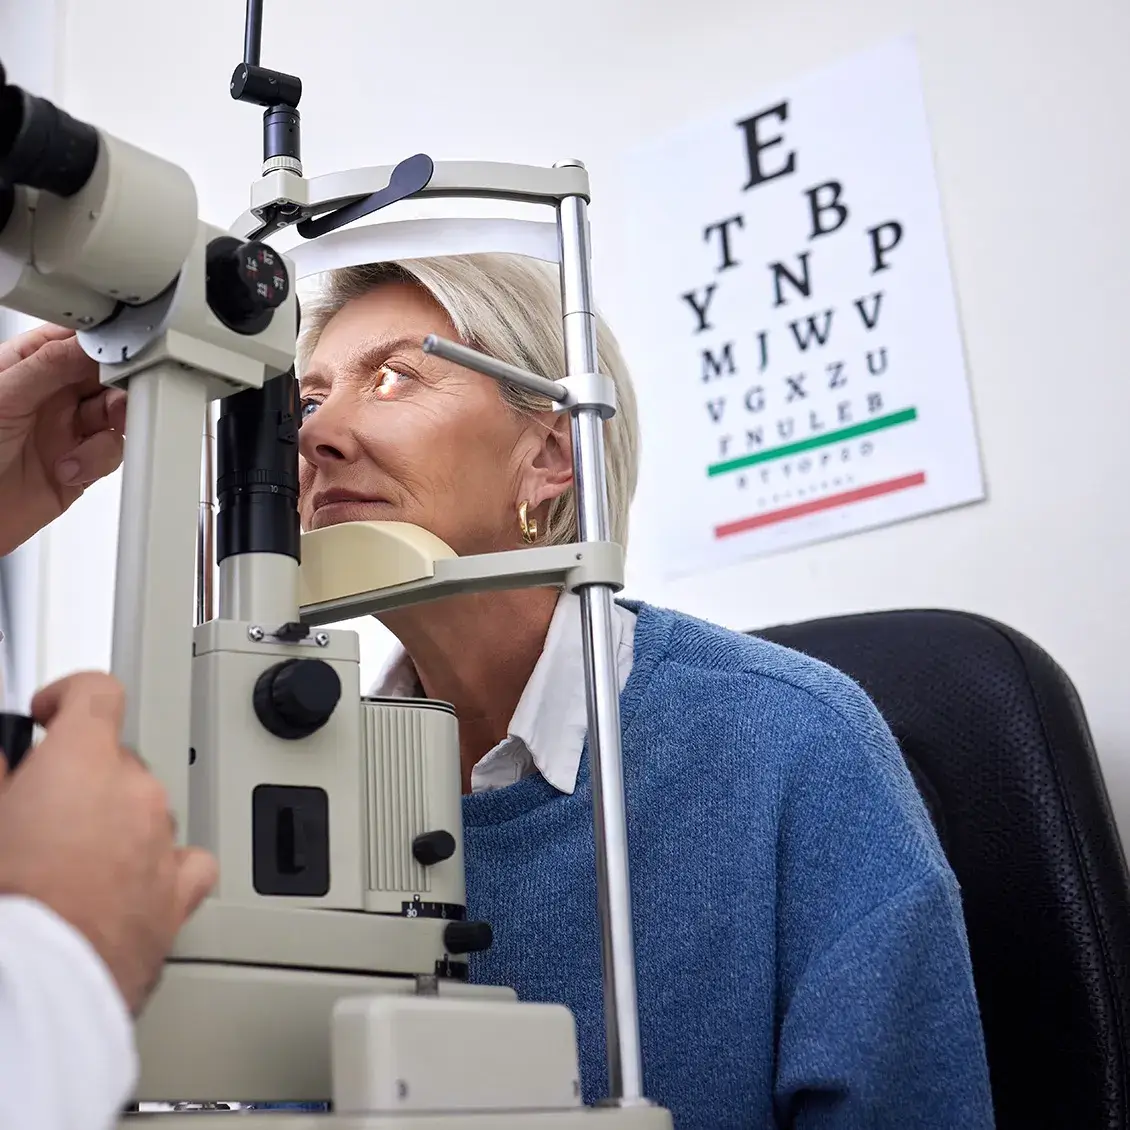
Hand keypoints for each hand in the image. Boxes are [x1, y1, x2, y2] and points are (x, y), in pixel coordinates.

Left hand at [0, 324, 126, 555]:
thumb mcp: (2, 397)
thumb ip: (49, 366)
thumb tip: (91, 343)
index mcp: (26, 368)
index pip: (74, 342)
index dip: (99, 344)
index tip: (117, 353)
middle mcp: (51, 397)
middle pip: (105, 377)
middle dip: (117, 388)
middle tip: (116, 399)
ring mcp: (68, 430)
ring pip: (116, 416)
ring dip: (111, 428)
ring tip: (92, 439)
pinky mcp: (83, 465)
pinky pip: (111, 454)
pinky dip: (97, 461)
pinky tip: (70, 467)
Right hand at [0, 672, 216, 1014]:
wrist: (28, 987)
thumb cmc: (9, 907)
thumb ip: (0, 774)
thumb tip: (5, 757)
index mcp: (84, 764)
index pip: (98, 693)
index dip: (70, 696)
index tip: (51, 712)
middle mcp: (136, 795)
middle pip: (119, 760)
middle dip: (82, 777)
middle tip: (37, 810)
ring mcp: (161, 845)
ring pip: (146, 811)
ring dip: (115, 822)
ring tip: (68, 860)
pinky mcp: (175, 899)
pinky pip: (182, 863)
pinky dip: (159, 864)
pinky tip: (131, 880)